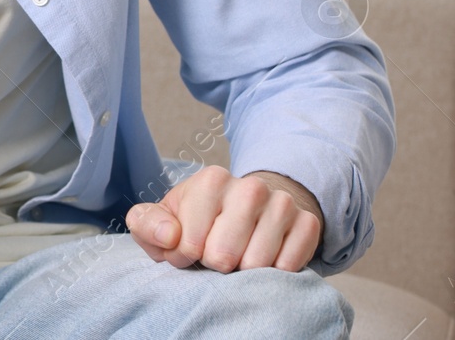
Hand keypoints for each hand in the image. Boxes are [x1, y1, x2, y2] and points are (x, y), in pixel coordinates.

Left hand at [125, 166, 324, 272]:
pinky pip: (288, 268)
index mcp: (211, 180)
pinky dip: (272, 274)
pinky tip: (263, 258)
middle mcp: (250, 187)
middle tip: (216, 252)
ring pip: (256, 265)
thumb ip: (147, 224)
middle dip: (214, 264)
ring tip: (238, 254)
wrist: (247, 209)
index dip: (185, 256)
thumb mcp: (161, 219)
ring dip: (242, 271)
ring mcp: (282, 203)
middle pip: (224, 256)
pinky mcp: (308, 223)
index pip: (189, 244)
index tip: (189, 247)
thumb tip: (169, 236)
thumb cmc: (195, 220)